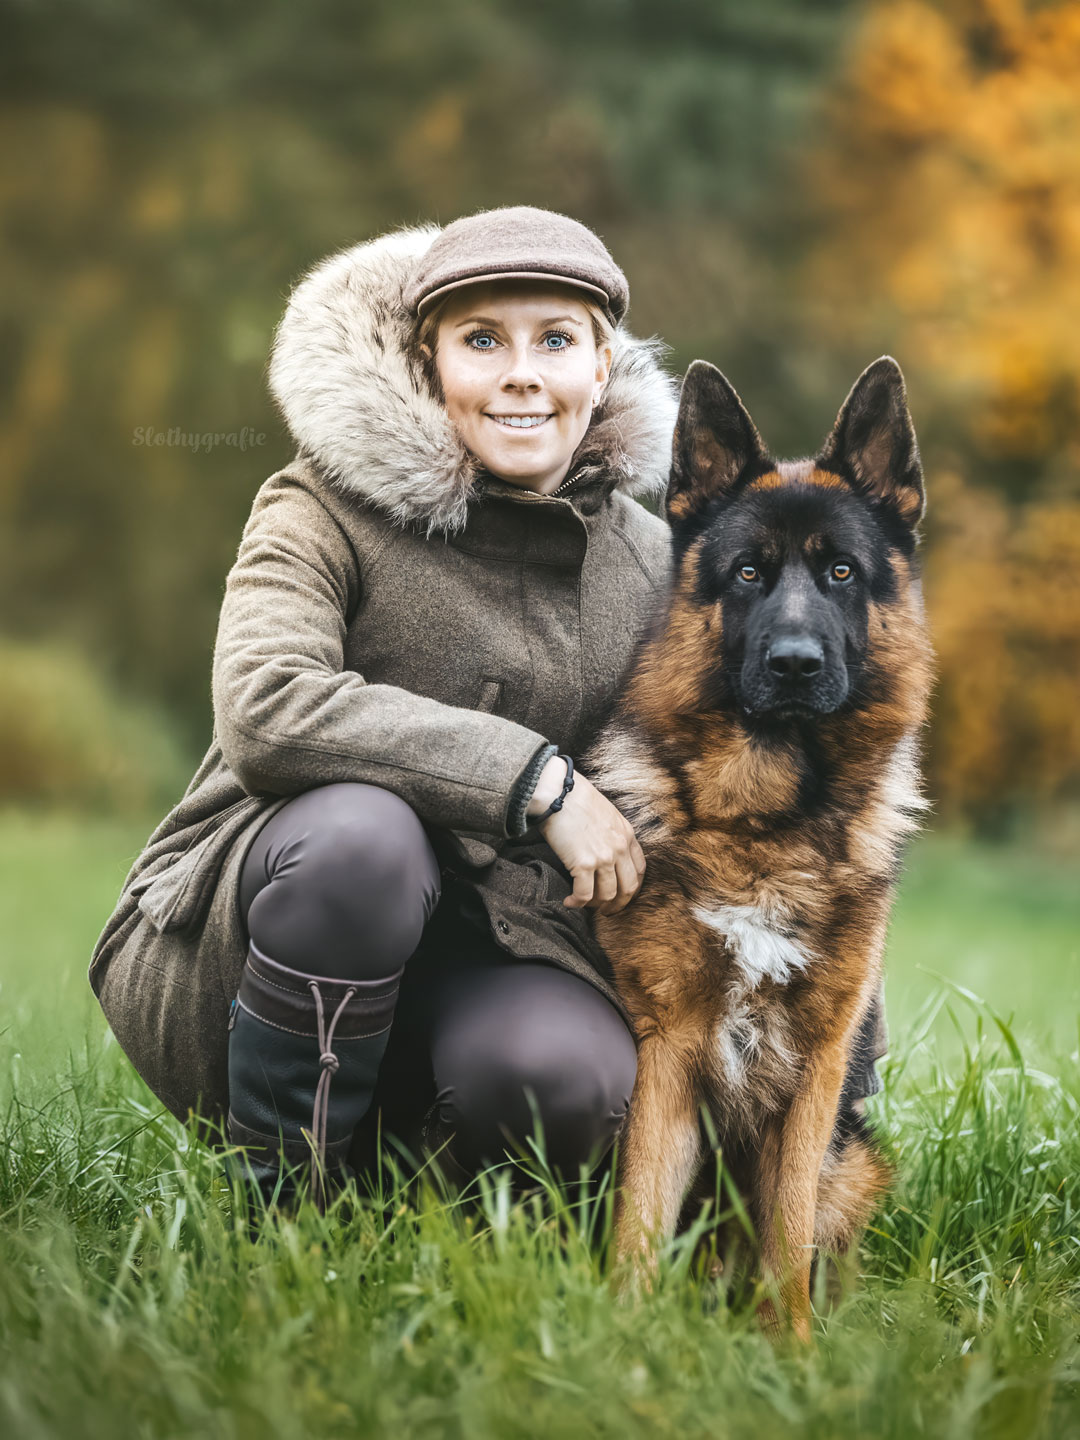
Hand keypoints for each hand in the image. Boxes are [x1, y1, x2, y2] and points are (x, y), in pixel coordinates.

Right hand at [527, 756, 645, 913]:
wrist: (559, 791)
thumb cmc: (576, 798)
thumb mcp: (606, 813)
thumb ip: (612, 832)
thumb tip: (604, 849)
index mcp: (627, 835)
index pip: (640, 870)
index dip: (632, 887)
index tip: (622, 894)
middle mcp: (619, 849)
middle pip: (628, 888)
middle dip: (618, 904)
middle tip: (607, 911)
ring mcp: (603, 858)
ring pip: (607, 895)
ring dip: (595, 905)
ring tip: (584, 904)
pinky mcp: (583, 864)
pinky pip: (584, 894)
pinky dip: (577, 902)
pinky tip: (570, 901)